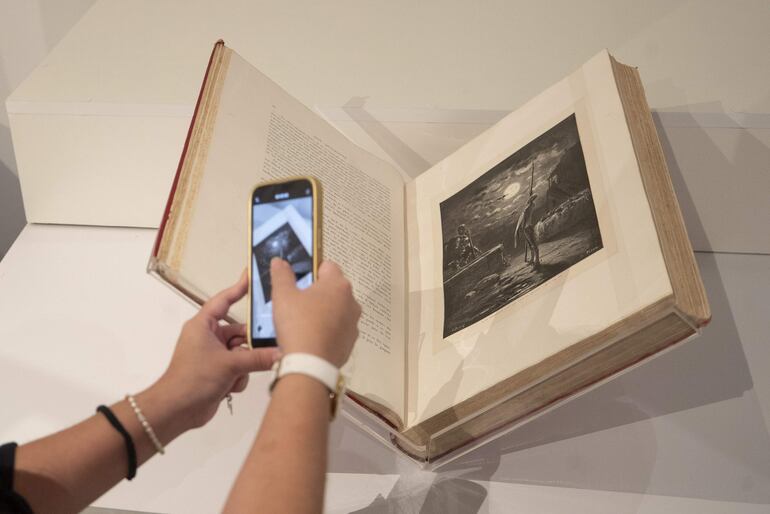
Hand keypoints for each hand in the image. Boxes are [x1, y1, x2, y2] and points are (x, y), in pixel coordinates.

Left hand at [152, 272, 279, 429]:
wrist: (176, 410)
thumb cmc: (195, 378)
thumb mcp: (230, 365)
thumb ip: (258, 358)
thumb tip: (282, 354)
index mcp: (203, 325)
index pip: (223, 301)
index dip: (238, 288)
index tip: (252, 277)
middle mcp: (208, 337)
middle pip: (240, 332)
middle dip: (250, 344)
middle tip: (269, 346)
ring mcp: (213, 355)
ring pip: (242, 352)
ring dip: (244, 365)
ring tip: (237, 375)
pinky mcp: (218, 372)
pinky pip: (239, 367)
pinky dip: (238, 377)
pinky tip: (231, 387)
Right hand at [270, 258, 360, 366]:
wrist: (310, 365)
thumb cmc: (298, 326)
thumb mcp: (282, 296)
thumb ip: (281, 274)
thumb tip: (279, 261)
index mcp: (338, 284)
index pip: (327, 266)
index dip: (311, 270)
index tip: (298, 281)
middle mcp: (351, 301)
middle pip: (332, 288)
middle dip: (317, 292)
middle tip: (297, 303)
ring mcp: (353, 322)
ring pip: (336, 309)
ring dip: (323, 311)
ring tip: (302, 322)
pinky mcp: (351, 341)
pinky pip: (338, 328)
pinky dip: (327, 330)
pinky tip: (311, 337)